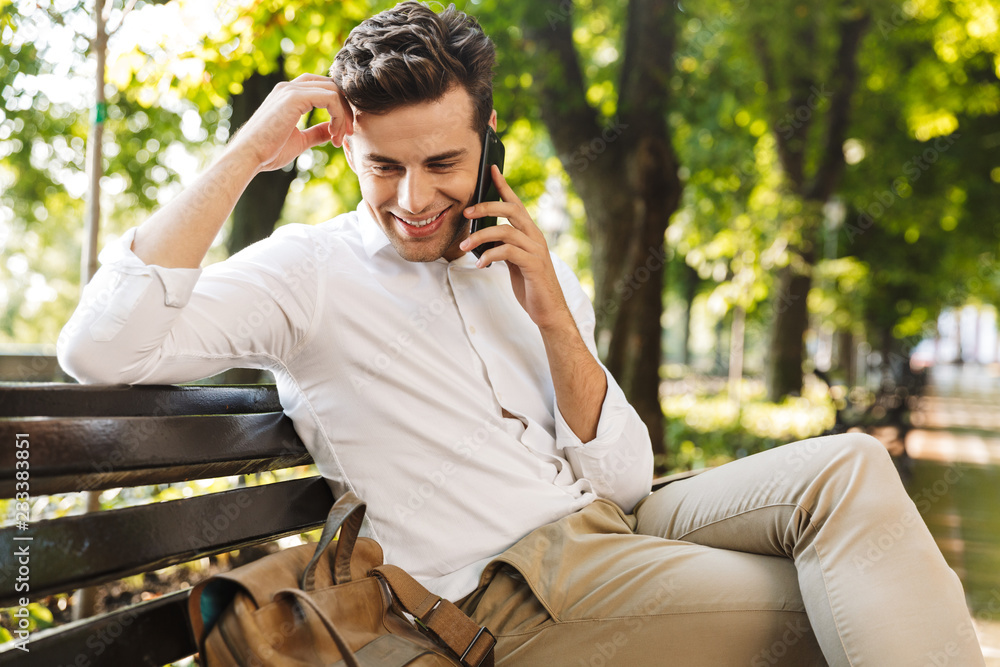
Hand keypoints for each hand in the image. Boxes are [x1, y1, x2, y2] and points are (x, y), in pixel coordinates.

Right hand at [228, 73, 353, 172]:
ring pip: (333, 91)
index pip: (323, 88)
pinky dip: (338, 115)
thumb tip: (332, 130)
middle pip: (331, 85)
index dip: (338, 107)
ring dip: (343, 115)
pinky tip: (333, 134)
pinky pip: (330, 97)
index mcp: (288, 95)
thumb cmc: (268, 152)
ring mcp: (290, 89)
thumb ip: (316, 132)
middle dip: (345, 109)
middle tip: (349, 133)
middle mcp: (289, 87)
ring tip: (340, 138)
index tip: (343, 132)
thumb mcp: (300, 141)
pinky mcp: (294, 97)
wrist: (248, 156)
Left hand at [459, 166, 574, 331]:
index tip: (491, 169)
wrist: (548, 310)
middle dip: (487, 207)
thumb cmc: (531, 285)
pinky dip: (490, 256)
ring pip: (505, 231)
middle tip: (466, 213)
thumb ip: (505, 246)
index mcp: (530, 233)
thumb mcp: (515, 262)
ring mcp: (536, 250)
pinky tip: (480, 265)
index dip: (504, 185)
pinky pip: (508, 252)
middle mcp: (535, 237)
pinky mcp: (533, 265)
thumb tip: (483, 237)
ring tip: (464, 246)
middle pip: (511, 210)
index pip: (516, 204)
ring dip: (480, 237)